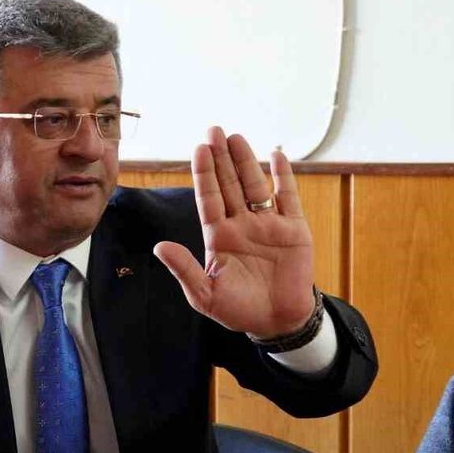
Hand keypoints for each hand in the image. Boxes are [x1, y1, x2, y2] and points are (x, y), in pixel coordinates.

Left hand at [154, 127, 316, 339]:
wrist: (276, 322)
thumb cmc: (238, 309)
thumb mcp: (205, 294)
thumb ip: (185, 269)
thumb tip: (159, 247)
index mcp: (219, 236)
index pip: (209, 198)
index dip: (205, 175)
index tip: (199, 149)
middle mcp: (242, 225)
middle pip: (230, 185)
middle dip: (222, 158)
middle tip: (214, 130)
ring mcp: (268, 225)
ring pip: (256, 186)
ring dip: (247, 162)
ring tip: (237, 138)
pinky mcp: (294, 230)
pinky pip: (288, 198)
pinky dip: (284, 177)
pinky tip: (277, 156)